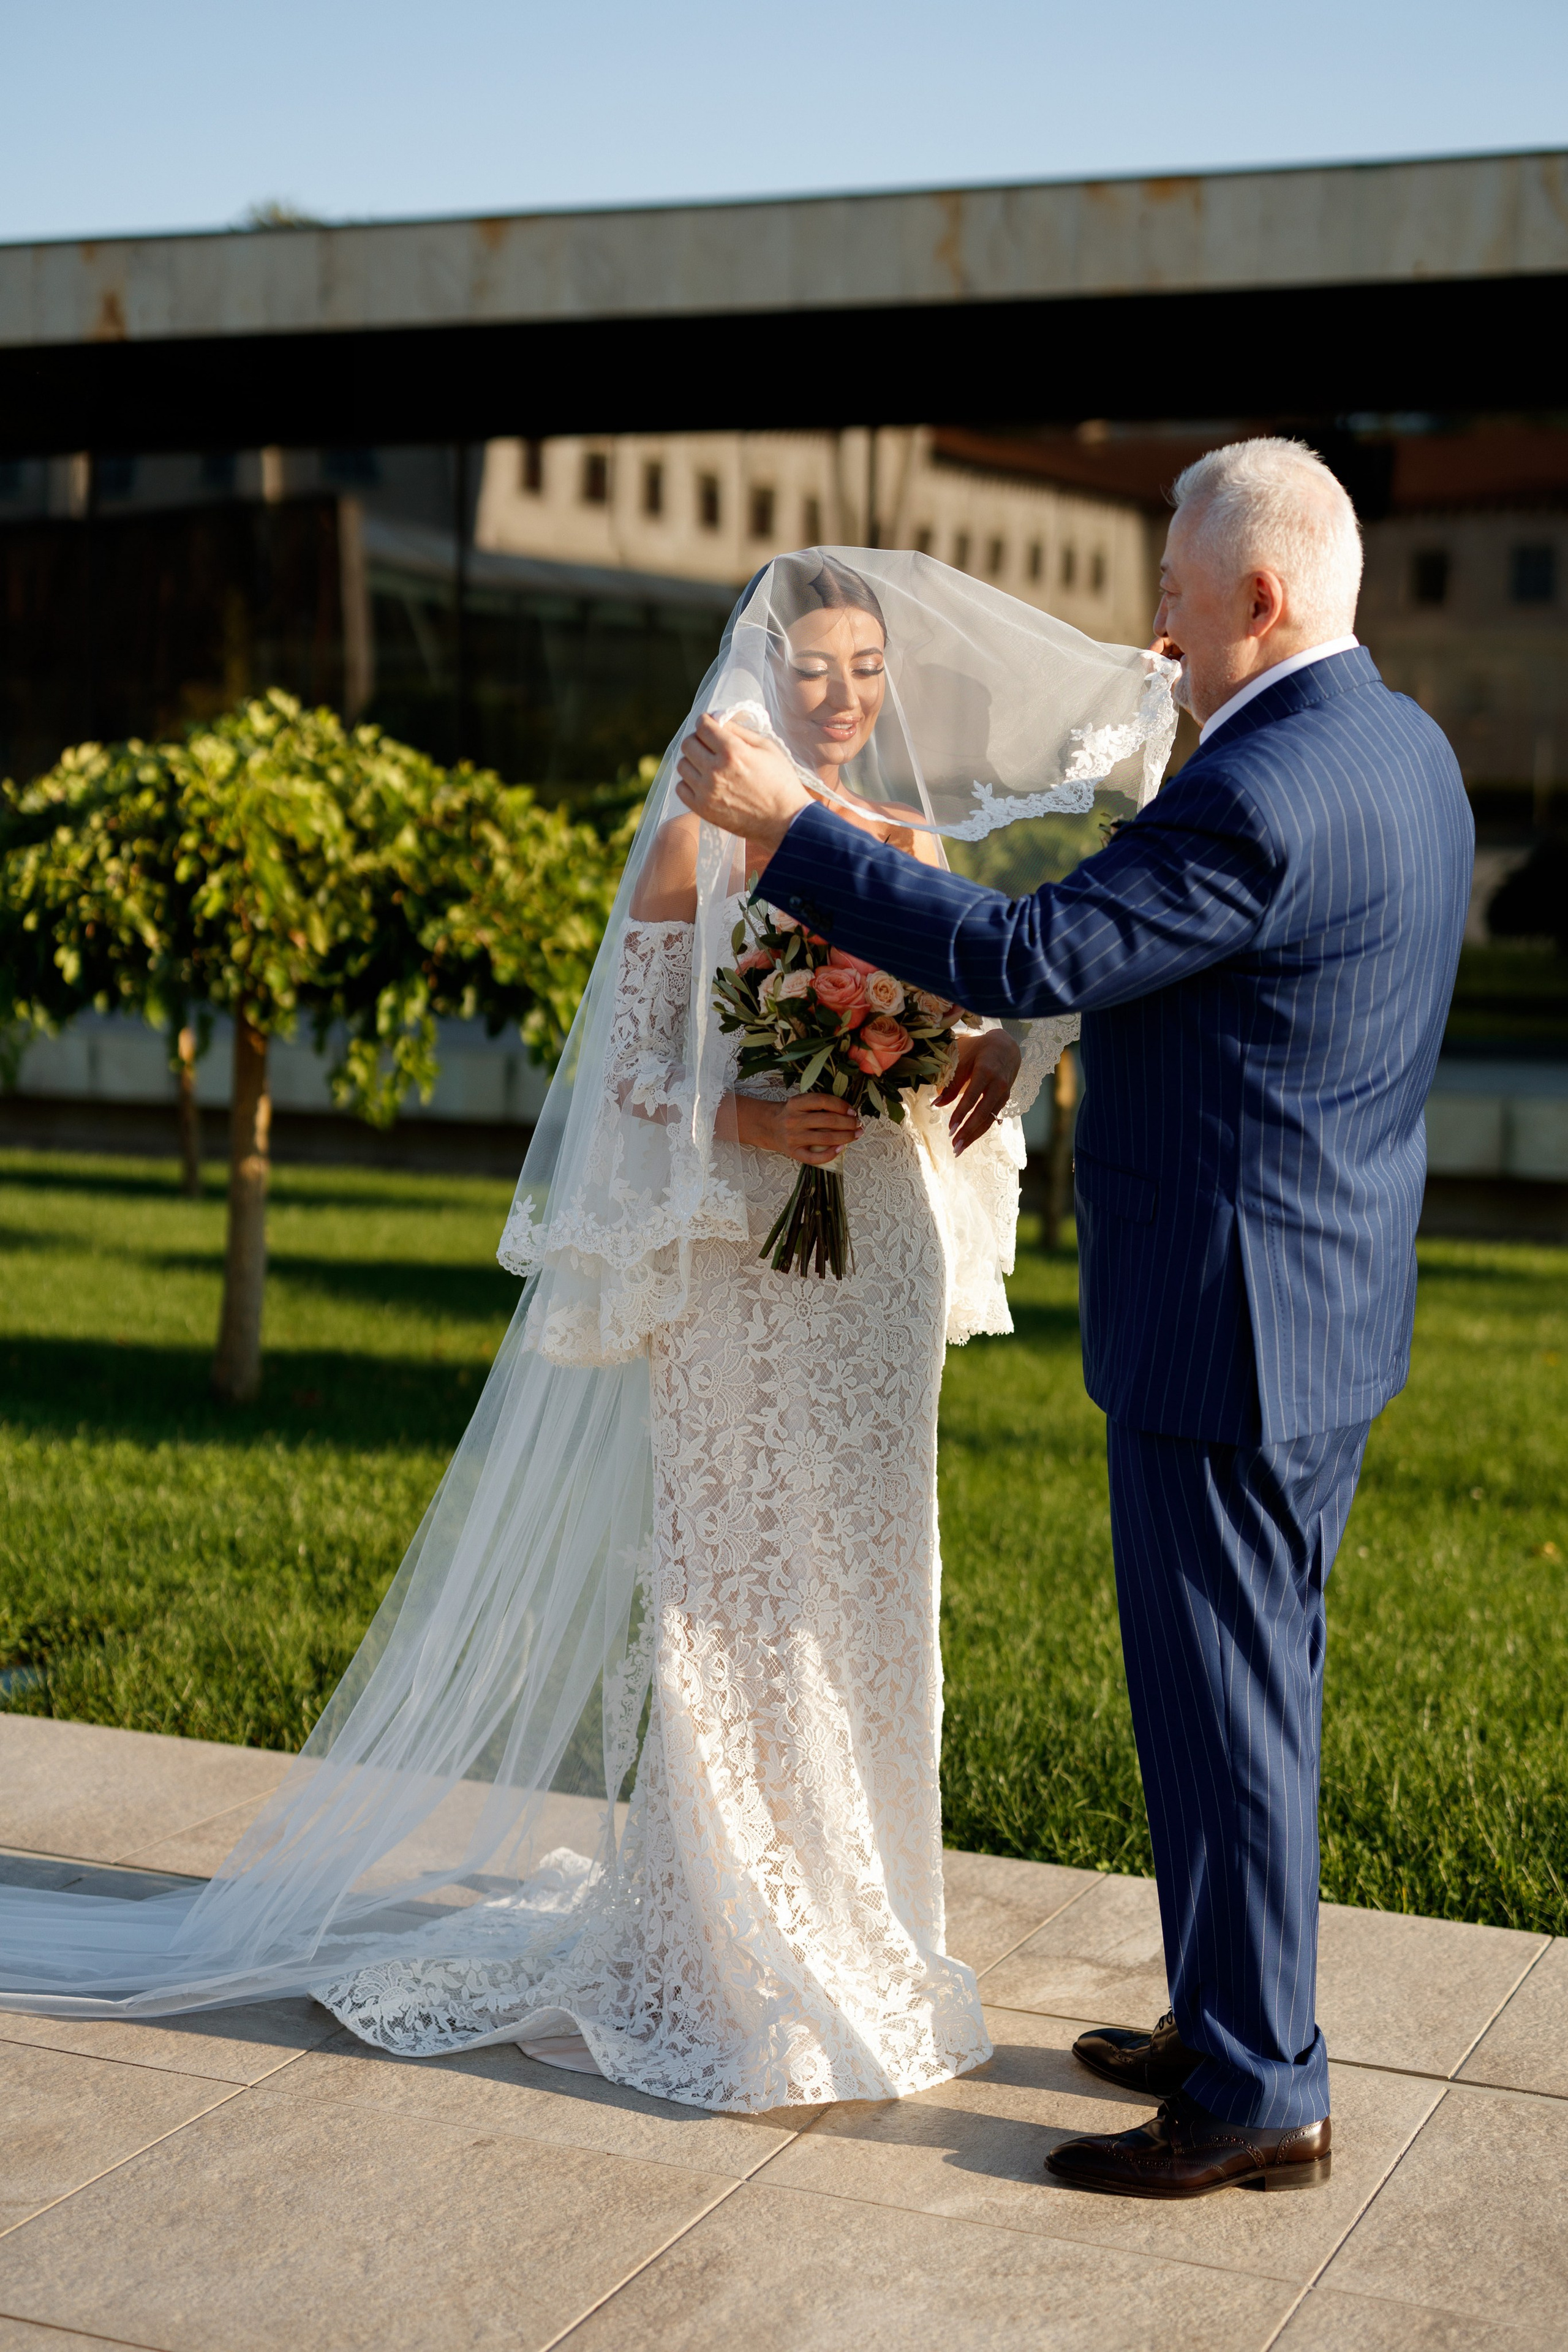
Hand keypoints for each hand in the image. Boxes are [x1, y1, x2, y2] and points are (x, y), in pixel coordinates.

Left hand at [675, 715, 812, 853]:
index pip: (702, 726)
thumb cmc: (780, 782)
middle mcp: (715, 770)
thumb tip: (717, 719)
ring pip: (682, 764)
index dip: (706, 721)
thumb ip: (739, 730)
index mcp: (733, 751)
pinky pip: (681, 788)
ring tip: (708, 766)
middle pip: (688, 743)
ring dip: (693, 761)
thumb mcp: (767, 748)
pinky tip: (704, 782)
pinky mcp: (703, 809)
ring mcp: (707, 791)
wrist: (785, 821)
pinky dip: (689, 782)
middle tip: (709, 746)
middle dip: (698, 740)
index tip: (710, 725)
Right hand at [735, 1091, 862, 1166]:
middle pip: (827, 1121)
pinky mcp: (793, 1153)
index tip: (852, 1111)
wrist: (769, 1127)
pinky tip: (841, 1149)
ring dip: (846, 1137)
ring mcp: (793, 1138)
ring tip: (856, 1135)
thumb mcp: (801, 1102)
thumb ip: (819, 1104)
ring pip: (825, 1138)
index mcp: (795, 1103)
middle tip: (858, 1124)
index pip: (823, 1101)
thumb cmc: (792, 1113)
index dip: (841, 1105)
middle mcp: (793, 1120)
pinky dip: (830, 1154)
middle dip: (848, 1123)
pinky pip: (815, 1157)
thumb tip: (849, 1112)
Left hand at [936, 1030, 1020, 1155]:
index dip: (961, 1114)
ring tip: (959, 1148)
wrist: (1007, 1046)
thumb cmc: (979, 1049)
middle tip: (955, 1146)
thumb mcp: (963, 1058)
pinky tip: (969, 1138)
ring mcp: (1003, 1093)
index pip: (972, 1097)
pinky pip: (992, 1117)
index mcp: (986, 1071)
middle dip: (968, 1131)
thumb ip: (952, 1082)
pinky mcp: (1005, 1099)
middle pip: (982, 1113)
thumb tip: (936, 1103)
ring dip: (974, 1135)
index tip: (950, 1129)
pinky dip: (980, 1129)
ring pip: (989, 1119)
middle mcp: (998, 1084)